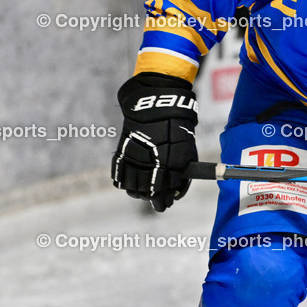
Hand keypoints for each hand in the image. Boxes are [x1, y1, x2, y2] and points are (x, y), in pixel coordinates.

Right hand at [111, 73, 197, 211]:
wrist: (156, 102)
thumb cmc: (176, 125)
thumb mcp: (187, 148)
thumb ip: (182, 170)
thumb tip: (177, 189)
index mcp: (168, 160)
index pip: (163, 189)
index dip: (164, 199)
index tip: (166, 204)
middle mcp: (149, 160)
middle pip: (146, 191)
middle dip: (152, 199)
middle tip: (157, 201)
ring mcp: (134, 155)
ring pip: (132, 185)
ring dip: (138, 192)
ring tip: (144, 192)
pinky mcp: (123, 149)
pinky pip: (119, 172)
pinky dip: (123, 181)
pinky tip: (129, 184)